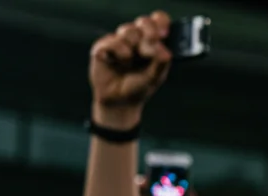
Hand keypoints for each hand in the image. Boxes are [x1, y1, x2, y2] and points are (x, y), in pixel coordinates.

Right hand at [89, 12, 171, 127]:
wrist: (120, 102)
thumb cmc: (139, 86)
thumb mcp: (155, 76)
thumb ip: (161, 63)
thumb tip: (164, 52)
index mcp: (152, 42)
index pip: (158, 21)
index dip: (161, 23)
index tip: (164, 34)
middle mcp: (136, 38)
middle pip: (144, 22)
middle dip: (150, 34)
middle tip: (148, 52)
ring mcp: (119, 40)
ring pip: (129, 30)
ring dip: (133, 48)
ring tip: (130, 63)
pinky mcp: (103, 47)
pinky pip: (113, 42)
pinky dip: (119, 54)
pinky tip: (119, 63)